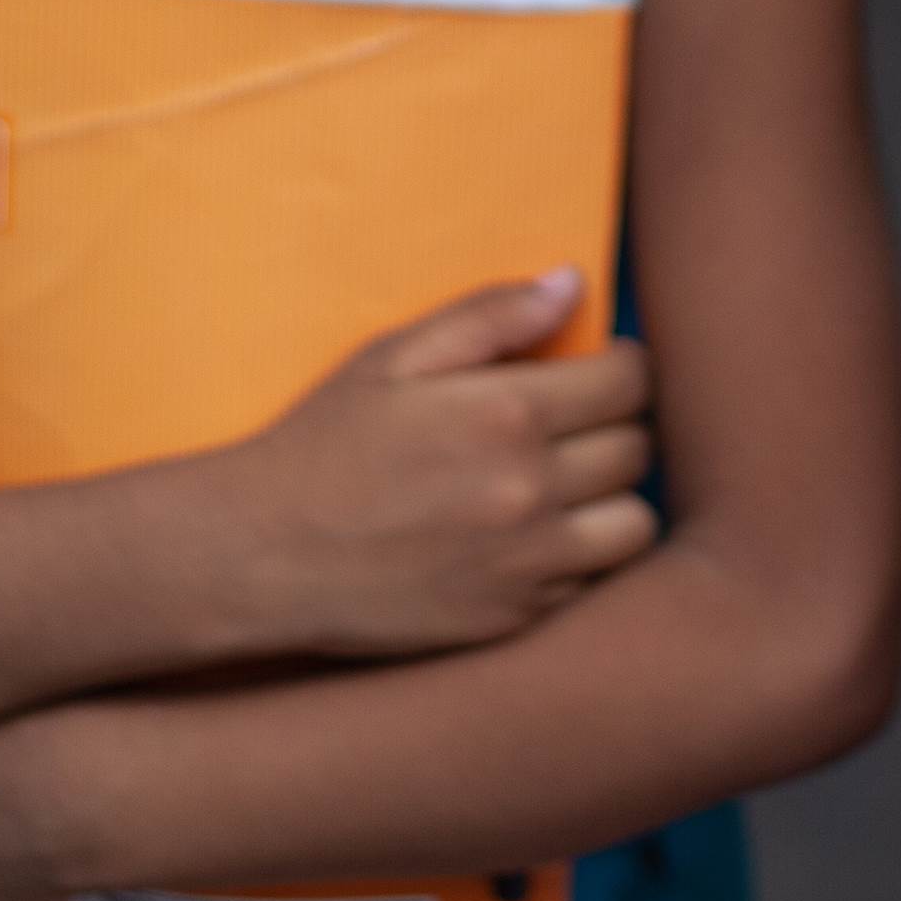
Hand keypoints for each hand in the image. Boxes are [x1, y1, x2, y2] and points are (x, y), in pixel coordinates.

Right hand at [209, 268, 657, 658]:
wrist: (263, 555)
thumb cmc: (325, 445)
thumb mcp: (393, 359)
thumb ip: (491, 316)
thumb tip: (572, 282)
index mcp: (507, 413)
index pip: (629, 382)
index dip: (623, 367)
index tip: (601, 369)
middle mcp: (530, 491)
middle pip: (637, 449)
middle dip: (616, 426)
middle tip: (577, 423)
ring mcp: (526, 564)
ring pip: (632, 525)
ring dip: (613, 498)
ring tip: (571, 484)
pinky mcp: (513, 619)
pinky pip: (590, 583)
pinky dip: (577, 558)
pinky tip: (532, 537)